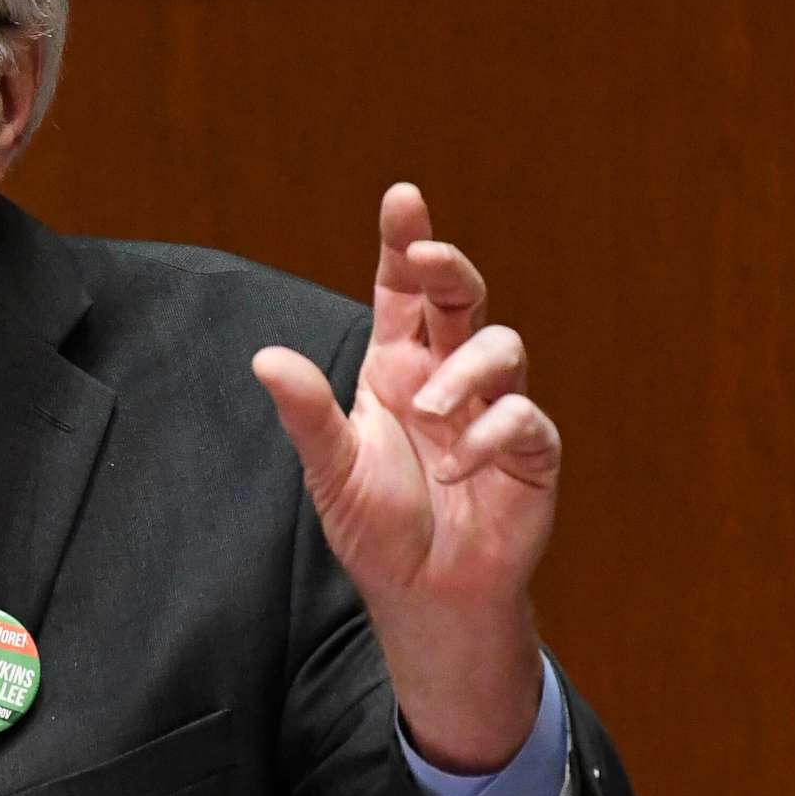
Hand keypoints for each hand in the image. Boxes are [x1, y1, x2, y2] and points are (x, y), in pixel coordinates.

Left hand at [251, 183, 554, 770]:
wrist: (425, 596)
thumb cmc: (377, 527)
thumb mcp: (330, 471)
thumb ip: (306, 415)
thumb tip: (264, 357)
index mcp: (396, 368)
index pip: (402, 293)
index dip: (404, 245)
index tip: (402, 199)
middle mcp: (447, 377)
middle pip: (461, 298)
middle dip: (447, 267)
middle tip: (424, 257)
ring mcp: (493, 410)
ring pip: (502, 347)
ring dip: (464, 373)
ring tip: (429, 415)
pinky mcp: (530, 451)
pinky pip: (524, 418)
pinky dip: (491, 435)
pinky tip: (459, 467)